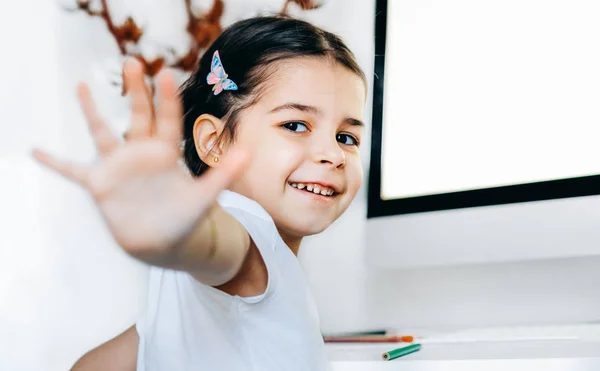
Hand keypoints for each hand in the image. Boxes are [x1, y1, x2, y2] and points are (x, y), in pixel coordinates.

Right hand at [32, 59, 248, 260]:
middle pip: (137, 116)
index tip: (166, 73)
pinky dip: (55, 163)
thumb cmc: (185, 218)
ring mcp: (119, 167)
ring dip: (92, 111)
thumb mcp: (205, 195)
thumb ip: (223, 173)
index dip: (167, 98)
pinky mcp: (100, 185)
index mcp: (167, 153)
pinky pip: (73, 171)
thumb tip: (248, 150)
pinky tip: (36, 151)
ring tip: (82, 85)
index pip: (167, 119)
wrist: (164, 242)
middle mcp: (141, 154)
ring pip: (103, 133)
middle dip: (135, 91)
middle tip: (133, 62)